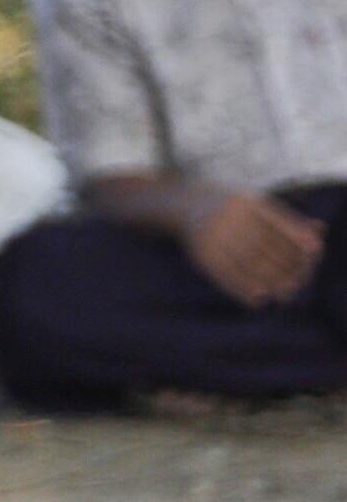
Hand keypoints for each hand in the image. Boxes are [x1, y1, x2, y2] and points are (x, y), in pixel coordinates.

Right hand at [190, 187, 327, 312]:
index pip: (278, 223)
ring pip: (246, 262)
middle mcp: (228, 216)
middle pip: (264, 245)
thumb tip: (320, 230)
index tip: (315, 254)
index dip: (298, 239)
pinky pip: (224, 274)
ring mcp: (211, 234)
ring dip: (267, 281)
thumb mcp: (256, 205)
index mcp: (246, 202)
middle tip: (299, 283)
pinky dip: (242, 289)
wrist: (181, 202)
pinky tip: (256, 300)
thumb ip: (286, 219)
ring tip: (283, 294)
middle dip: (285, 266)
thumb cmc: (230, 207)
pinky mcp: (199, 252)